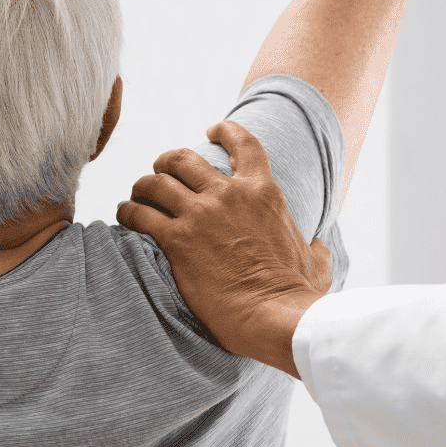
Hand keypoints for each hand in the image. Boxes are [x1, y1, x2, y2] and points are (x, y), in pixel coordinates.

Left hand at [116, 120, 332, 377]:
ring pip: (157, 182)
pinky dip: (129, 212)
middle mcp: (229, 194)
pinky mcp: (177, 240)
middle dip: (167, 162)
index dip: (224, 131)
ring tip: (137, 196)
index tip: (212, 130)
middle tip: (160, 172)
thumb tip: (319, 246)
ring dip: (143, 186)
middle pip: (184, 159)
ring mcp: (201, 215)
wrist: (274, 316)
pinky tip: (126, 217)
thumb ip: (316, 247)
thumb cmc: (297, 293)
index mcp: (264, 191)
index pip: (243, 143)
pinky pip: (140, 214)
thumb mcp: (317, 262)